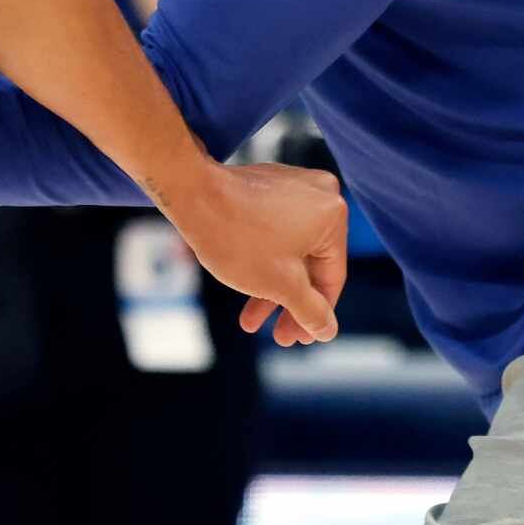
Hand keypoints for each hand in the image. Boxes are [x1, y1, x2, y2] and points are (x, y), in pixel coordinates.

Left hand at [160, 161, 347, 347]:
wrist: (190, 193)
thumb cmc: (237, 237)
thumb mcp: (281, 285)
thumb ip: (310, 311)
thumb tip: (328, 330)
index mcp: (333, 215)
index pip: (332, 276)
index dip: (317, 314)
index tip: (302, 339)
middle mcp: (319, 194)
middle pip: (309, 264)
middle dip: (289, 304)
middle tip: (279, 336)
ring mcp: (292, 186)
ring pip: (288, 250)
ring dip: (271, 287)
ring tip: (250, 321)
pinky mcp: (267, 185)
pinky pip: (274, 230)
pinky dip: (264, 259)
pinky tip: (247, 287)